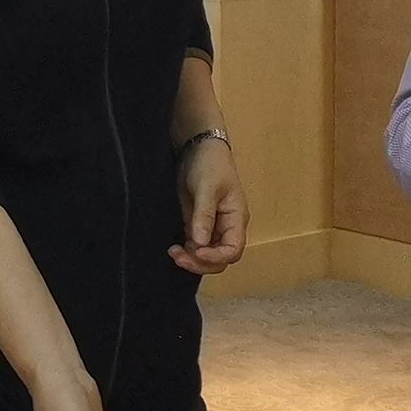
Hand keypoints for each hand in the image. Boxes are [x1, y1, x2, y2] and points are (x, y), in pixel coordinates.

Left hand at [172, 134, 247, 275]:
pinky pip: (196, 246)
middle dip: (201, 262)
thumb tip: (200, 244)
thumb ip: (204, 216)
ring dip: (191, 259)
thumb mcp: (207, 188)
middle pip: (220, 259)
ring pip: (206, 255)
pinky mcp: (198, 224)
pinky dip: (186, 251)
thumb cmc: (210, 164)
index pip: (233, 250)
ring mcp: (212, 227)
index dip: (215, 257)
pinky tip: (174, 248)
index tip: (196, 252)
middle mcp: (227, 227)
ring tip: (174, 252)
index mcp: (236, 218)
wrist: (198, 148)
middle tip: (179, 256)